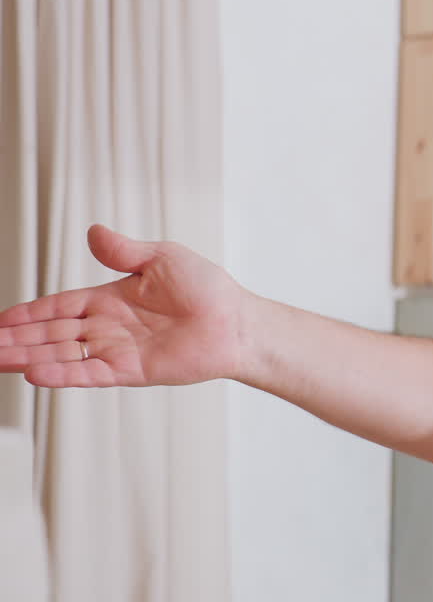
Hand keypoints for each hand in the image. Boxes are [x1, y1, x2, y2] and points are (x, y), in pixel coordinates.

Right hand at [0, 225, 252, 387]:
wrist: (237, 321)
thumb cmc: (208, 288)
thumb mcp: (162, 258)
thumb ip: (123, 251)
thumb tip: (93, 231)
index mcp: (112, 298)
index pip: (59, 307)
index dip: (28, 313)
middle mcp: (110, 327)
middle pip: (53, 333)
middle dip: (18, 339)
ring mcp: (119, 350)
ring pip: (64, 354)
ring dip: (31, 356)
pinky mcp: (133, 370)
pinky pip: (91, 373)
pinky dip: (63, 374)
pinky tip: (35, 374)